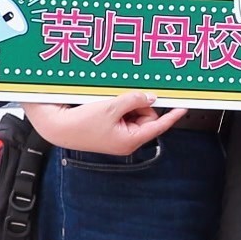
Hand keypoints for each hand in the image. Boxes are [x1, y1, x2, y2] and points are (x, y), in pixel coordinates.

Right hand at [24, 91, 185, 157]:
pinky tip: (106, 104)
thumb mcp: (112, 107)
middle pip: (146, 116)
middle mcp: (126, 141)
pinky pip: (123, 113)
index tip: (184, 108)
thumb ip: (135, 100)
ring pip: (135, 113)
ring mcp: (118, 136)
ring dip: (126, 104)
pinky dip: (118, 106)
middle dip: (138, 105)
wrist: (56, 126)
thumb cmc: (80, 123)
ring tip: (108, 104)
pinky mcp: (110, 129)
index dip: (172, 116)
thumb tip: (151, 97)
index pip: (158, 126)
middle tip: (121, 100)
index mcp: (129, 141)